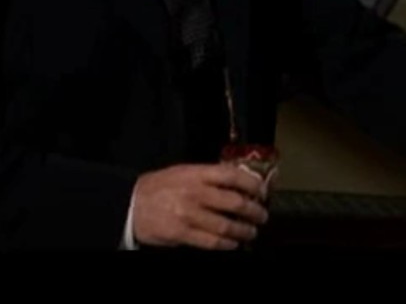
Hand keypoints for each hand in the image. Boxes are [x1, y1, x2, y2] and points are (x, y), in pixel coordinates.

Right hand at [131, 163, 268, 248]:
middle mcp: (196, 192)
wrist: (132, 204)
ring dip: (244, 231)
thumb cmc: (160, 186)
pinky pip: (211, 242)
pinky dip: (227, 244)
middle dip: (253, 211)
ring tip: (251, 232)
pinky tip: (234, 244)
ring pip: (226, 226)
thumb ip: (208, 176)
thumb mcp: (184, 172)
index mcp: (197, 173)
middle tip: (262, 216)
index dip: (252, 184)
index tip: (262, 191)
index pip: (232, 176)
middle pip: (234, 202)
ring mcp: (189, 215)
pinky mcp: (182, 234)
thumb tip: (236, 181)